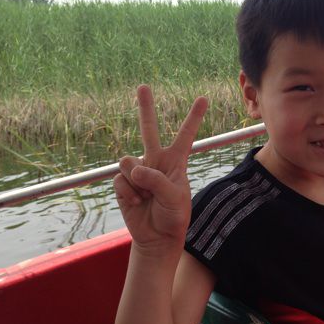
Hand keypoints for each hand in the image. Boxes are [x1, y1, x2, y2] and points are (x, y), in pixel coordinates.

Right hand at [113, 85, 207, 255]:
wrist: (157, 237)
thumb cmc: (173, 217)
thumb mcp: (175, 198)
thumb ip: (156, 180)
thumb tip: (134, 168)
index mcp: (176, 162)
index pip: (186, 135)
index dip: (194, 117)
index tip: (203, 98)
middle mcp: (156, 161)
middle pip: (149, 130)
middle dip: (146, 108)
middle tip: (144, 86)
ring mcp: (138, 171)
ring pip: (128, 161)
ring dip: (137, 180)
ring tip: (146, 197)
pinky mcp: (123, 183)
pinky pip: (120, 179)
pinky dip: (128, 192)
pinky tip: (136, 202)